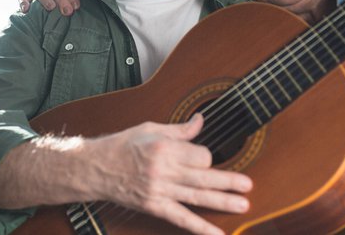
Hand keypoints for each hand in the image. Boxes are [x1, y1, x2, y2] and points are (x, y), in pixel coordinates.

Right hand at [89, 114, 251, 234]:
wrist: (96, 168)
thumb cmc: (123, 145)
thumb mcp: (151, 129)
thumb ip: (180, 129)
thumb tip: (201, 120)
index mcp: (165, 148)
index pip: (200, 155)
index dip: (207, 157)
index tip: (205, 158)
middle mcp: (164, 171)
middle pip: (203, 177)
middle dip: (228, 181)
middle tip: (248, 185)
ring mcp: (160, 191)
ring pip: (197, 197)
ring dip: (221, 202)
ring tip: (242, 205)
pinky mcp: (155, 207)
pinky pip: (181, 219)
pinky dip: (200, 228)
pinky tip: (216, 234)